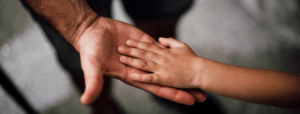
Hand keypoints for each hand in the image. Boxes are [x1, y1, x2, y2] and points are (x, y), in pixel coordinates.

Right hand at [75, 17, 206, 104]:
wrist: (91, 31)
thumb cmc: (90, 51)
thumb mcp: (92, 67)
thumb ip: (93, 83)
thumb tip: (86, 101)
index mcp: (133, 76)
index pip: (157, 88)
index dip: (173, 95)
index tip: (189, 101)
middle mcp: (142, 68)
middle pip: (167, 79)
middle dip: (183, 88)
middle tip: (201, 95)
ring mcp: (144, 55)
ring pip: (167, 64)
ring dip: (181, 70)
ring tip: (197, 76)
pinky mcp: (144, 41)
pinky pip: (161, 48)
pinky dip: (172, 51)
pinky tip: (185, 55)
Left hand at [118, 38, 205, 88]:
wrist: (200, 71)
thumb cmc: (193, 59)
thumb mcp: (181, 46)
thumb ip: (170, 42)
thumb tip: (160, 39)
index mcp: (165, 52)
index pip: (148, 46)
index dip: (137, 44)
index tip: (128, 41)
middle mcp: (161, 59)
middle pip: (143, 53)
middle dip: (130, 50)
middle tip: (119, 48)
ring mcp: (162, 69)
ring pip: (144, 63)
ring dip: (132, 61)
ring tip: (122, 58)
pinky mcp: (164, 79)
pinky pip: (150, 78)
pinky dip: (141, 77)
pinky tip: (132, 75)